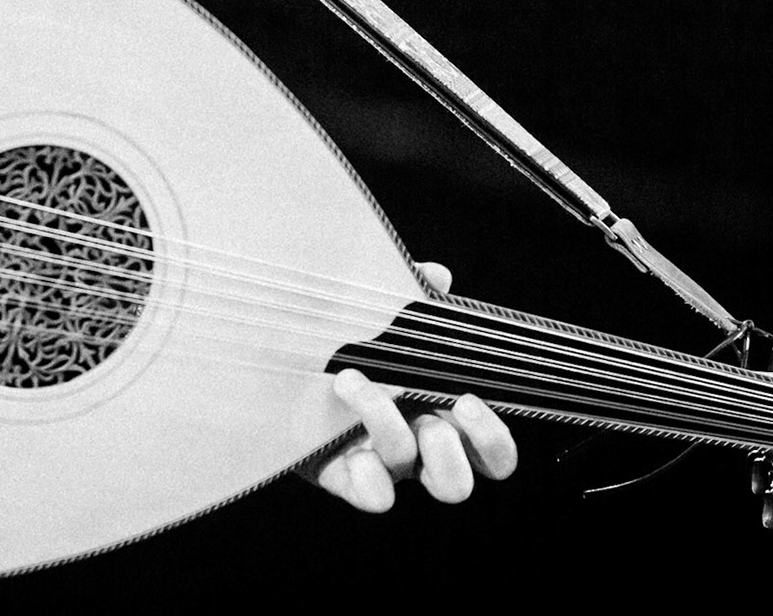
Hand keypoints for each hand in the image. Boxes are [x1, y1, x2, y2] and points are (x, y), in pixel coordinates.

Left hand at [308, 262, 517, 511]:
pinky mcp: (341, 476)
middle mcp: (414, 449)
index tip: (467, 399)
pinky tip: (351, 447)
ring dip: (388, 429)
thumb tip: (436, 276)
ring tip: (351, 382)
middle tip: (422, 409)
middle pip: (457, 483)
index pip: (492, 454)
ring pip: (407, 475)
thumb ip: (409, 298)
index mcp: (439, 415)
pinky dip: (369, 478)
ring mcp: (380, 465)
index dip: (490, 438)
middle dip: (448, 449)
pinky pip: (372, 497)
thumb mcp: (378, 315)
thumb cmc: (347, 339)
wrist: (281, 357)